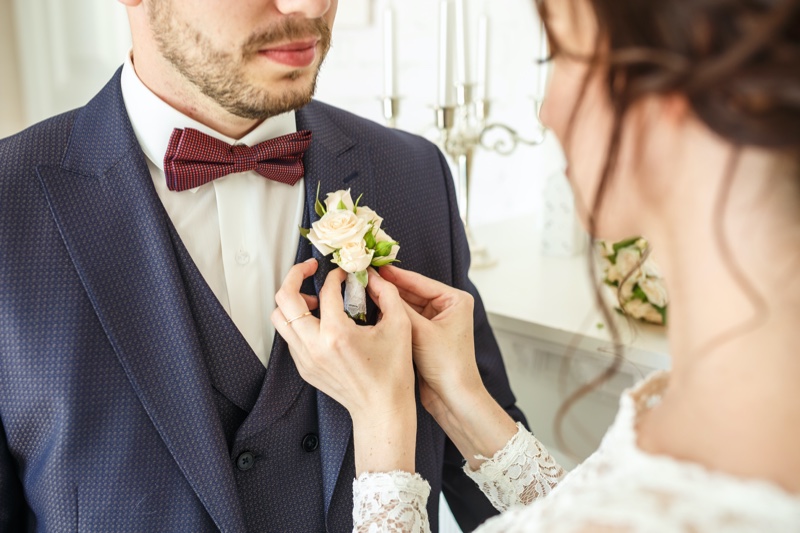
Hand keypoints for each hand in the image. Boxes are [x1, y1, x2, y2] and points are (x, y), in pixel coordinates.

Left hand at [271, 260, 416, 473]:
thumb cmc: (393, 371)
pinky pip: (289, 336)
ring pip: (279, 319)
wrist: (382, 410)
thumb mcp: (400, 326)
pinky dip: (298, 321)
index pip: (326, 290)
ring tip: (314, 299)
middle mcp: (314, 346)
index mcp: (336, 334)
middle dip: (295, 276)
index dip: (336, 275)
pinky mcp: (304, 367)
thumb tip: (373, 275)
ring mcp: (305, 358)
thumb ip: (387, 293)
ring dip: (293, 301)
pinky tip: (320, 321)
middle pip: (284, 299)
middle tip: (310, 269)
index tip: (346, 274)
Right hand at [378, 265, 517, 467]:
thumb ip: (399, 307)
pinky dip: (391, 317)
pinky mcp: (426, 336)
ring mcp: (436, 322)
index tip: (373, 266)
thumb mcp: (420, 331)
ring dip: (388, 302)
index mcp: (455, 300)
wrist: (454, 398)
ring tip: (363, 292)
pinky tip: (372, 311)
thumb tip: (378, 285)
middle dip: (389, 288)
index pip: (419, 281)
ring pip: (406, 306)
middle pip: (411, 292)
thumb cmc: (447, 365)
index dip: (394, 274)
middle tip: (363, 278)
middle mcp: (447, 307)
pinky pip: (405, 321)